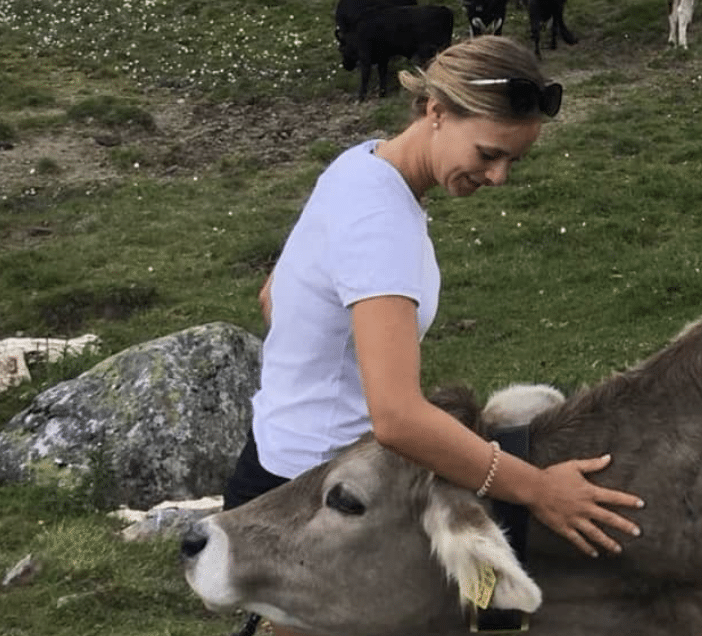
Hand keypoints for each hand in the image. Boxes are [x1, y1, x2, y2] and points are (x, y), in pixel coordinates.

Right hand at [529, 454, 643, 556]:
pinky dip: (586, 548)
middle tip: (637, 532)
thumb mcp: (574, 466)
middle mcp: (585, 508)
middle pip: (609, 519)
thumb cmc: (553, 475)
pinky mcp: (564, 527)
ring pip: (596, 534)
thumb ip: (593, 464)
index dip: (628, 501)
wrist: (534, 487)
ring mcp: (575, 519)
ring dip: (608, 542)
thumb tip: (608, 458)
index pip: (613, 497)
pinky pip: (578, 540)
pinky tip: (594, 553)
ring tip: (618, 549)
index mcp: (589, 492)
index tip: (641, 504)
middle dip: (625, 526)